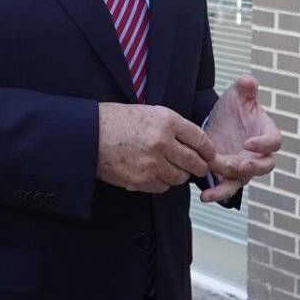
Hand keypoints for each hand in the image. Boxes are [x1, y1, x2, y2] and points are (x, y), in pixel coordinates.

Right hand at [97, 103, 218, 192]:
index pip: (200, 139)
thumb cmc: (116, 121)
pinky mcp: (140, 180)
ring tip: (169, 168)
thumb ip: (173, 127)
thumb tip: (194, 144)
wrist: (88, 134)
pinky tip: (153, 173)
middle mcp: (162, 142)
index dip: (209, 150)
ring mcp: (152, 163)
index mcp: (166, 121)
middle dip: (199, 167)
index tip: (210, 155)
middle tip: (196, 167)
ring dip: (178, 175)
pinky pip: (162, 187)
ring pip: (180, 178)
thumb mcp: (149, 113)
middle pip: (195, 163)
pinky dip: (162, 182)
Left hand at [199, 76, 281, 204]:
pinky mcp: (229, 176)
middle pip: (263, 167)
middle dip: (248, 167)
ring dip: (228, 185)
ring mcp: (245, 167)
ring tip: (212, 187)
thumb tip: (248, 81)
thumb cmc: (234, 109)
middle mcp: (259, 154)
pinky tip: (205, 196)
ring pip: (242, 181)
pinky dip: (217, 193)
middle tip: (231, 165)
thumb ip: (245, 88)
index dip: (264, 144)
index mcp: (267, 133)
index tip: (248, 142)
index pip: (274, 142)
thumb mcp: (237, 95)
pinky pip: (227, 188)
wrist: (217, 122)